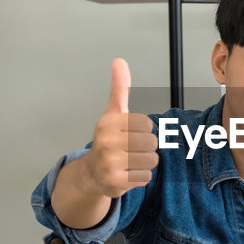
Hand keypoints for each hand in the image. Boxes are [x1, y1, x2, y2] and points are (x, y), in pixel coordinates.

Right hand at [84, 58, 158, 199]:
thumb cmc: (108, 140)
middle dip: (146, 147)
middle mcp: (106, 142)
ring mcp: (110, 164)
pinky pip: (146, 177)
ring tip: (129, 161)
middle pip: (152, 143)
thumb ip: (120, 88)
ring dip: (145, 162)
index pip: (148, 124)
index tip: (130, 133)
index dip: (144, 130)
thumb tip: (119, 61)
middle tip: (131, 149)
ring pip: (152, 160)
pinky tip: (127, 173)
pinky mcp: (116, 182)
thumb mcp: (113, 112)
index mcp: (108, 122)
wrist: (91, 173)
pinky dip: (140, 177)